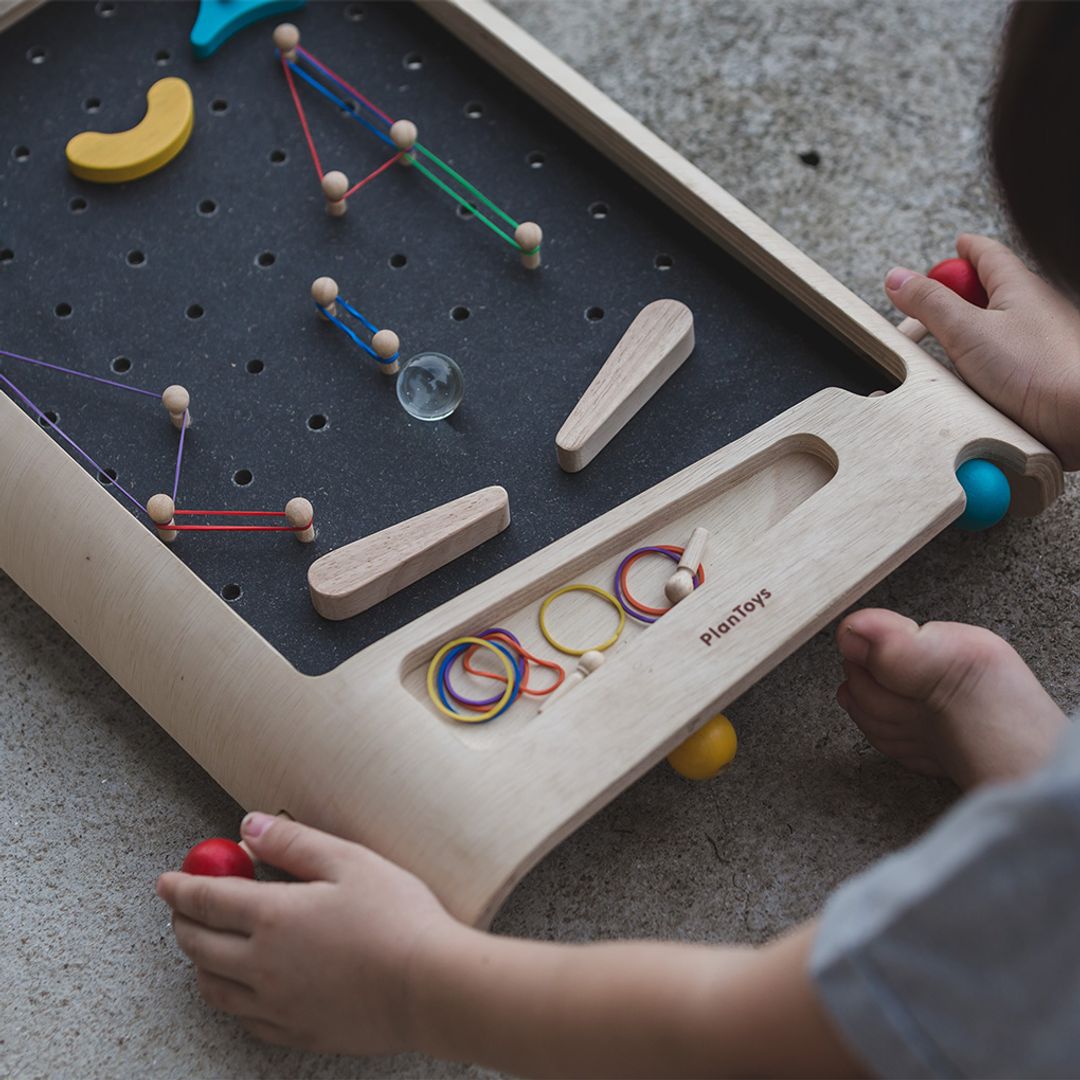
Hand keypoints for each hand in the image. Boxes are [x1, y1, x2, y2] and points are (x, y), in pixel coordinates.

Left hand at [156, 813, 457, 1055]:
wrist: (428, 986)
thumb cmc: (396, 917)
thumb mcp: (349, 861)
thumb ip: (293, 842)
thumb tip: (249, 826)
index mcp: (272, 918)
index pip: (207, 900)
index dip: (181, 887)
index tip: (167, 880)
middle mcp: (261, 966)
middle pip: (199, 946)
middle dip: (183, 923)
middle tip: (183, 908)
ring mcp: (275, 1005)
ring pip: (214, 988)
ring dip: (200, 962)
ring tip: (206, 946)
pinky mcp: (296, 1031)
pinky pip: (244, 1018)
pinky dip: (230, 998)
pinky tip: (243, 987)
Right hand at [886, 233, 1079, 468]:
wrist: (1077, 415)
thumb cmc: (1038, 370)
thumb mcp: (967, 331)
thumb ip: (930, 303)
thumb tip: (898, 279)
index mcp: (1017, 287)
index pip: (988, 255)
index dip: (968, 249)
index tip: (956, 245)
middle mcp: (1031, 309)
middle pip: (988, 291)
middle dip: (957, 295)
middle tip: (928, 307)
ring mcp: (1035, 342)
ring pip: (994, 328)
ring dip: (967, 334)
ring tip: (946, 350)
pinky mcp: (1036, 373)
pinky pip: (1001, 358)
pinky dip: (980, 363)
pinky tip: (971, 379)